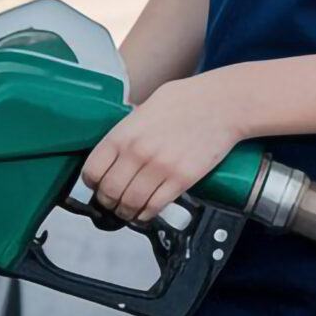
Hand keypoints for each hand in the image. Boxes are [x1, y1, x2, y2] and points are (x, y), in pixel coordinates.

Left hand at [81, 70, 247, 224]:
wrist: (223, 104)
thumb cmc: (188, 100)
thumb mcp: (147, 107)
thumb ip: (128, 128)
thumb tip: (116, 146)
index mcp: (125, 133)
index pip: (93, 170)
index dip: (91, 183)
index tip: (96, 186)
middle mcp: (138, 152)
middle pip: (109, 192)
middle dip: (107, 202)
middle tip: (111, 202)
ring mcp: (160, 168)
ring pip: (130, 204)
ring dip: (125, 212)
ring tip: (127, 211)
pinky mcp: (181, 180)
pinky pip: (155, 207)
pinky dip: (146, 215)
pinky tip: (145, 212)